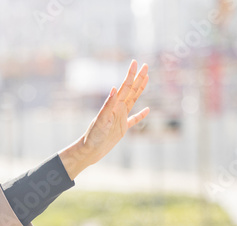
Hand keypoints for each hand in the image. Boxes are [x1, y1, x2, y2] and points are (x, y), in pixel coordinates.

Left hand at [59, 59, 149, 179]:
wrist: (89, 151)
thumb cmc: (92, 137)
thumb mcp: (100, 121)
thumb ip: (107, 105)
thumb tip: (114, 89)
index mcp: (114, 106)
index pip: (125, 87)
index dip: (131, 75)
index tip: (136, 62)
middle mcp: (118, 109)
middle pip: (131, 90)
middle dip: (138, 78)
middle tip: (145, 65)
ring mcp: (120, 118)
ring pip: (133, 100)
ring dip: (139, 89)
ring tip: (146, 78)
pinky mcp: (122, 129)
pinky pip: (134, 120)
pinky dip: (141, 115)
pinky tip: (147, 110)